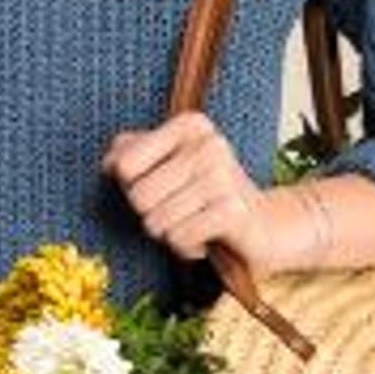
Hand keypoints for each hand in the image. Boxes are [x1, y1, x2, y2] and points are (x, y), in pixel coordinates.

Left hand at [100, 109, 274, 265]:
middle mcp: (208, 143)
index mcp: (190, 124)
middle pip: (137, 197)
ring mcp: (222, 176)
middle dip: (152, 215)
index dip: (133, 187)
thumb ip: (132, 154)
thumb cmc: (207, 196)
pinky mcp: (232, 211)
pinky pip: (178, 239)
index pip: (123, 165)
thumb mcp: (168, 166)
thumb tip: (109, 162)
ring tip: (197, 223)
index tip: (163, 187)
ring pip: (155, 222)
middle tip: (183, 210)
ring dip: (170, 234)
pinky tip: (207, 238)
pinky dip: (187, 248)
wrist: (265, 226)